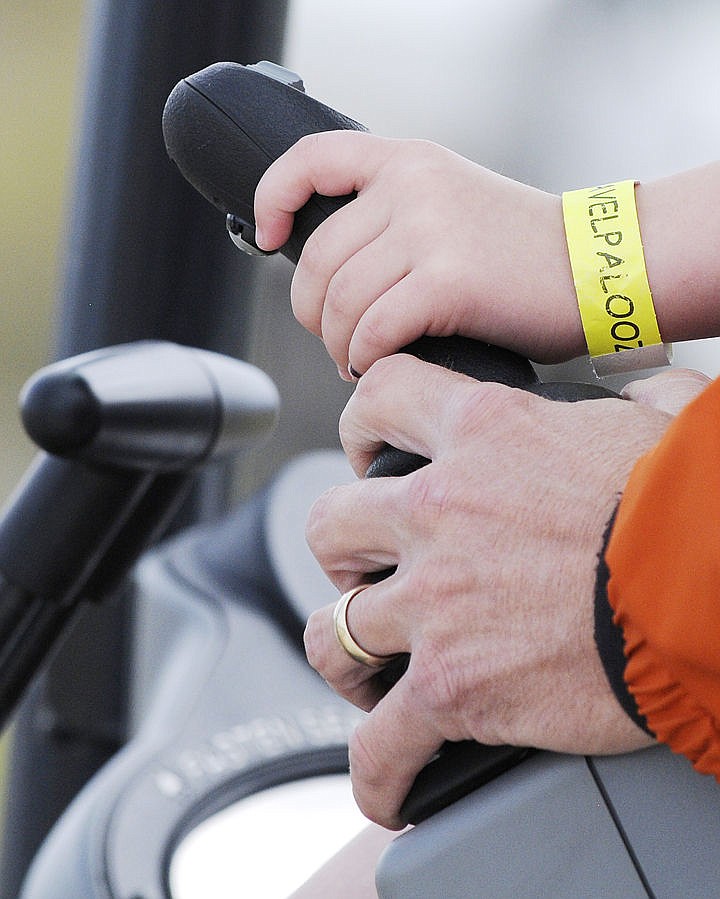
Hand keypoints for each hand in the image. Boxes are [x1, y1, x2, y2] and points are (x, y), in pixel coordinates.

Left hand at [254, 133, 583, 377]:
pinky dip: (366, 357)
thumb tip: (333, 274)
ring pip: (342, 301)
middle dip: (312, 311)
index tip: (267, 237)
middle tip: (334, 338)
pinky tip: (378, 366)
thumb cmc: (525, 254)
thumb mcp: (454, 204)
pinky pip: (374, 330)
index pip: (313, 159)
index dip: (274, 196)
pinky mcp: (449, 280)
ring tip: (357, 359)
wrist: (600, 268)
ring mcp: (431, 231)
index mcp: (410, 161)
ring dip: (338, 343)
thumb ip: (394, 218)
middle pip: (318, 258)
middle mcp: (414, 187)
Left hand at [303, 358, 707, 828]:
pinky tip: (389, 783)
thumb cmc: (699, 509)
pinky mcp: (453, 686)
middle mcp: (441, 508)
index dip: (362, 428)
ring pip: (334, 630)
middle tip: (369, 568)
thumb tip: (654, 399)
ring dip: (344, 651)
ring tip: (365, 669)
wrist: (718, 591)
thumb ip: (638, 404)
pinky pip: (379, 743)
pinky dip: (376, 771)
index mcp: (485, 432)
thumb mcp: (661, 428)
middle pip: (332, 523)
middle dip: (343, 550)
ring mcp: (436, 601)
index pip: (381, 396)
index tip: (370, 454)